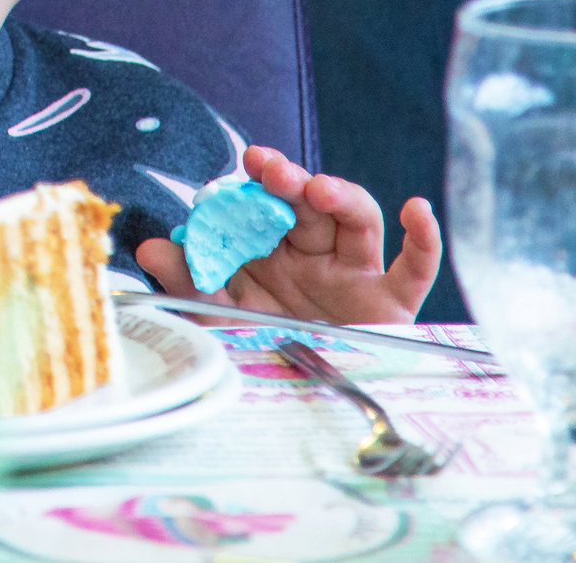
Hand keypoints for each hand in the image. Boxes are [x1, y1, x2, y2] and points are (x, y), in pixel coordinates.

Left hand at [133, 145, 441, 325]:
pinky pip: (415, 267)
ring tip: (317, 189)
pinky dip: (424, 238)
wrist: (302, 407)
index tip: (240, 167)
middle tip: (267, 168)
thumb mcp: (217, 319)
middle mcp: (313, 254)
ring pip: (356, 221)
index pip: (264, 205)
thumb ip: (188, 281)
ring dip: (340, 196)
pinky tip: (415, 209)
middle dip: (289, 180)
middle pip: (307, 204)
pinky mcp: (392, 304)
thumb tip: (151, 246)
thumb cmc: (259, 354)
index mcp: (271, 249)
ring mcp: (354, 275)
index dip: (254, 183)